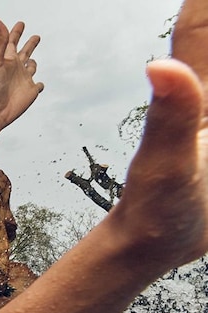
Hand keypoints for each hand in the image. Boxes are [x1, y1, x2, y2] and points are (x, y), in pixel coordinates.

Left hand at [0, 20, 43, 129]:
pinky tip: (38, 84)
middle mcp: (15, 68)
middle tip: (35, 37)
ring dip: (33, 63)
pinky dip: (39, 84)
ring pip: (32, 67)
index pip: (12, 41)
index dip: (16, 32)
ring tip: (32, 61)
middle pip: (25, 51)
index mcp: (6, 59)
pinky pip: (38, 86)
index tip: (20, 24)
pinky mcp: (30, 91)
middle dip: (30, 44)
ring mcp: (23, 79)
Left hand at [111, 0, 207, 269]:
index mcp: (199, 94)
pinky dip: (204, 92)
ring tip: (200, 36)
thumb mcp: (166, 164)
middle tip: (200, 5)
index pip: (199, 29)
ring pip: (206, 76)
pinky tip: (202, 94)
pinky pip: (205, 108)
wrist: (156, 246)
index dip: (200, 3)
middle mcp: (207, 101)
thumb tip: (160, 67)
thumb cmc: (152, 208)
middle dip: (206, 21)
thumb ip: (171, 117)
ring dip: (206, 62)